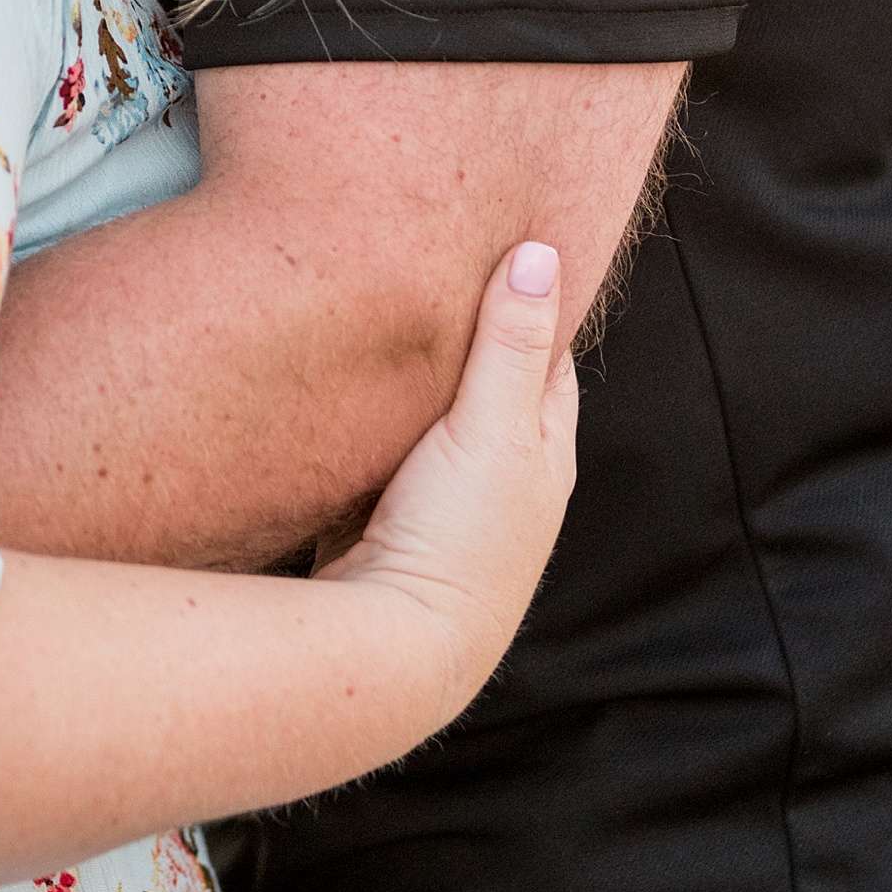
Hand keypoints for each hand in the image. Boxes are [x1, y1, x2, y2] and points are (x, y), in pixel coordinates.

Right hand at [317, 242, 577, 734]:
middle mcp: (506, 480)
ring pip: (434, 422)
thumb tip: (542, 253)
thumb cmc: (456, 539)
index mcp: (545, 450)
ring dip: (417, 382)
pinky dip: (376, 422)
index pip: (546, 352)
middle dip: (466, 334)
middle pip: (491, 386)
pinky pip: (385, 455)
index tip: (498, 240)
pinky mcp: (392, 528)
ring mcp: (448, 508)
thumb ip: (511, 343)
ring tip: (381, 318)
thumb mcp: (492, 427)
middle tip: (428, 267)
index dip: (526, 297)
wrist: (394, 650)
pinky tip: (345, 397)